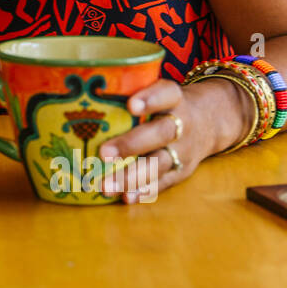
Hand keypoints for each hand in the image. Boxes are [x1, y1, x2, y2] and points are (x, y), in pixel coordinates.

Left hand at [92, 78, 240, 202]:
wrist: (210, 120)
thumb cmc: (165, 103)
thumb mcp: (158, 90)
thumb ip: (130, 91)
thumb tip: (76, 93)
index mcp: (175, 98)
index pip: (167, 94)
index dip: (150, 99)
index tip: (130, 105)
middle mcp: (183, 123)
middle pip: (162, 133)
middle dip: (132, 144)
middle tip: (104, 153)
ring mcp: (184, 149)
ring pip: (160, 162)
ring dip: (132, 176)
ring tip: (106, 185)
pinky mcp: (182, 170)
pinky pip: (164, 182)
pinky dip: (145, 190)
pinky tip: (125, 197)